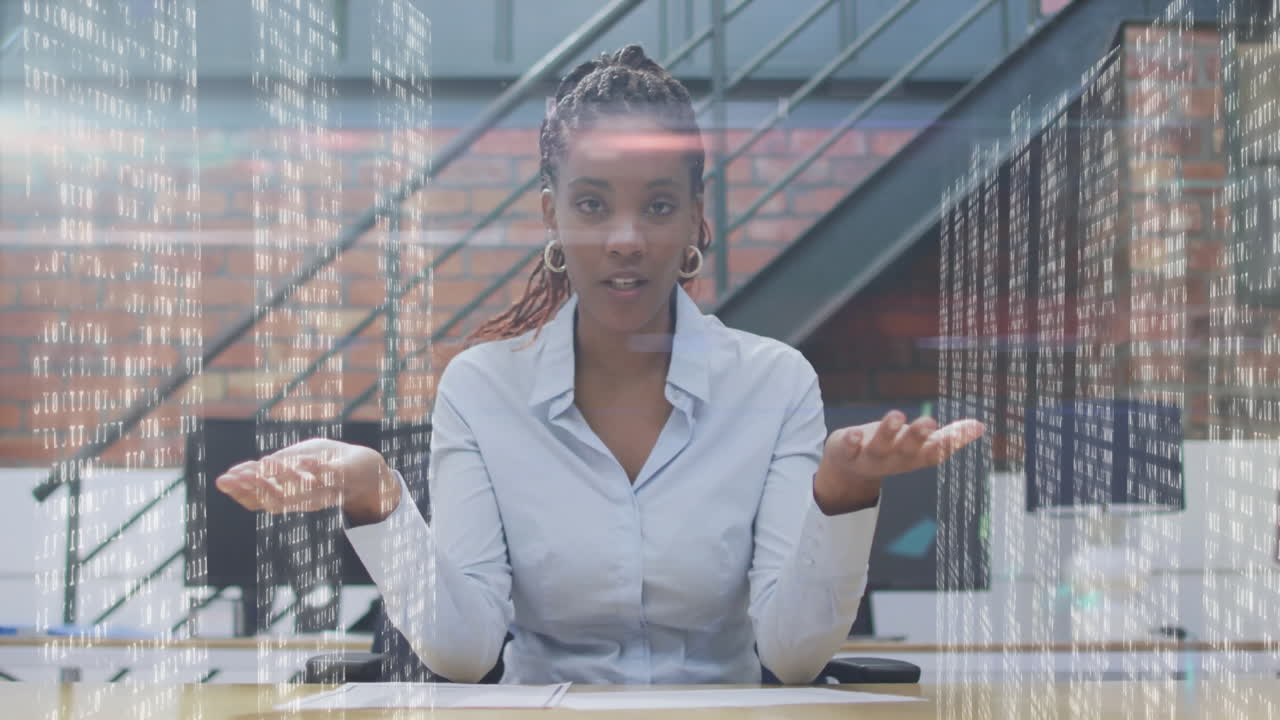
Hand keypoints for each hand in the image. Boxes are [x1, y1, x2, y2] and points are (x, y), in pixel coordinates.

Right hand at [214, 438, 400, 523]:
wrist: (367, 470)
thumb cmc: (326, 464)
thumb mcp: (293, 463)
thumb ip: (270, 470)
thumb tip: (232, 473)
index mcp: (289, 496)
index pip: (260, 500)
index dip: (241, 493)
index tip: (223, 480)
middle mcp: (305, 499)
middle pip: (276, 499)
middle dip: (255, 486)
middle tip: (236, 475)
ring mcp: (327, 490)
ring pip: (301, 490)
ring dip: (282, 477)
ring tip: (263, 464)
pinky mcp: (346, 477)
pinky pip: (331, 475)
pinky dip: (317, 469)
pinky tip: (301, 459)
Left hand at [813, 410, 984, 514]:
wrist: (848, 469)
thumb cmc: (891, 450)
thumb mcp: (919, 445)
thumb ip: (948, 437)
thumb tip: (980, 426)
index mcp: (914, 458)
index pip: (936, 452)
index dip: (952, 442)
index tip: (971, 427)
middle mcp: (894, 460)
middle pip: (907, 450)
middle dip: (917, 436)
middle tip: (928, 422)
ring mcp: (869, 457)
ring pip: (880, 447)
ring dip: (888, 433)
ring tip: (896, 415)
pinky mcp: (846, 451)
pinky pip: (849, 447)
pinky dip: (851, 441)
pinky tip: (854, 432)